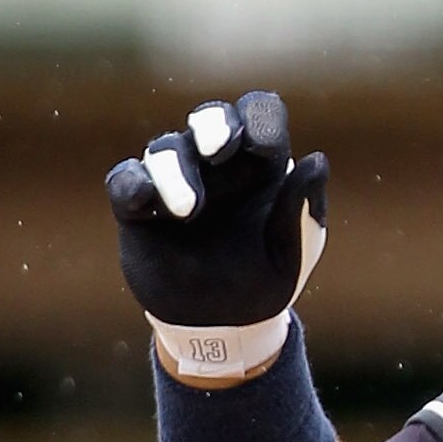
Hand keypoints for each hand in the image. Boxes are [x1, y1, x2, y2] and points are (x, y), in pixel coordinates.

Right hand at [107, 90, 327, 380]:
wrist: (222, 326)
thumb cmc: (263, 282)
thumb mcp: (293, 251)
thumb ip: (303, 208)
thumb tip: (317, 161)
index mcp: (260, 165)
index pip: (260, 115)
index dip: (261, 120)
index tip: (264, 145)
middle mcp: (216, 164)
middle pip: (211, 118)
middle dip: (214, 125)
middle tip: (219, 150)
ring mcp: (175, 181)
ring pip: (166, 149)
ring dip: (175, 171)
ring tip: (188, 211)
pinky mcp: (139, 208)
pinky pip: (125, 181)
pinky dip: (132, 183)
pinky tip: (143, 198)